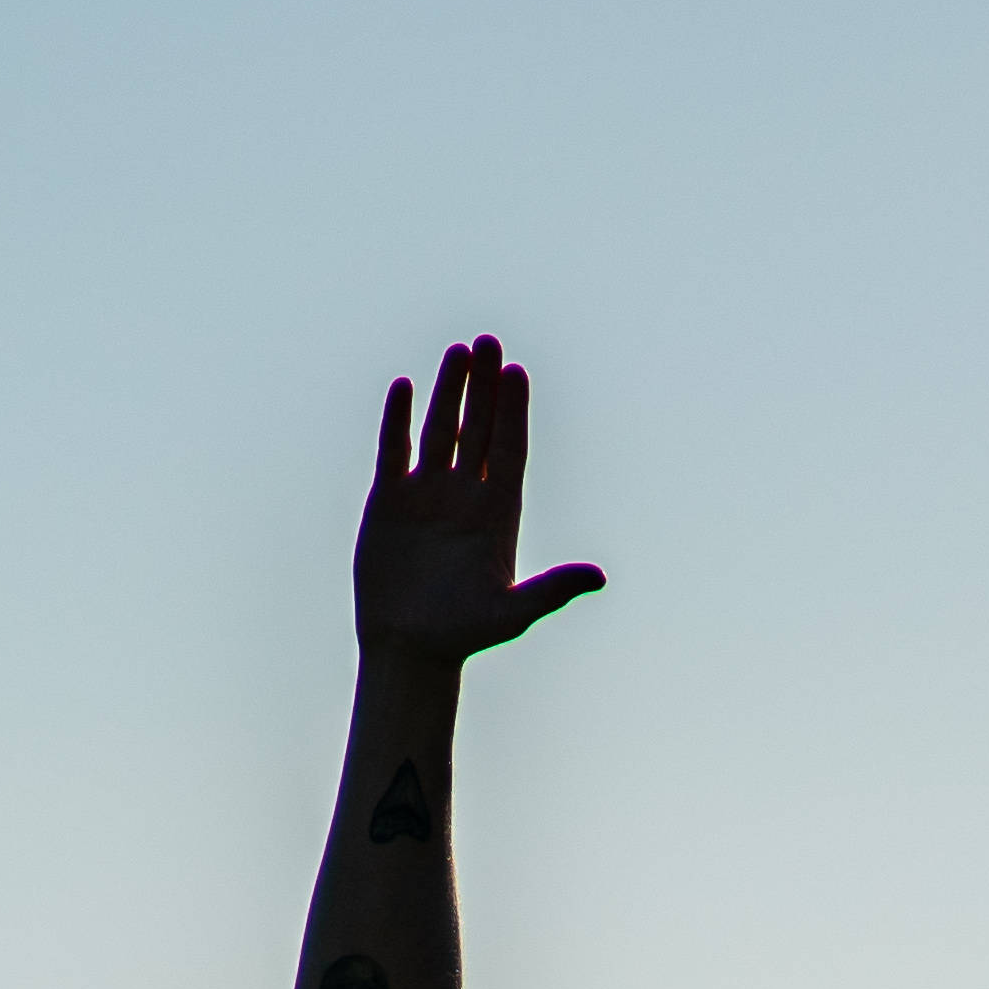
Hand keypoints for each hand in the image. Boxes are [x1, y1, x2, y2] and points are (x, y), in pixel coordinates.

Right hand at [350, 336, 603, 666]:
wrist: (410, 647)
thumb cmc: (465, 633)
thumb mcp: (513, 612)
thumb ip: (552, 590)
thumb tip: (599, 578)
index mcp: (498, 512)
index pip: (509, 449)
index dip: (513, 411)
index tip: (517, 372)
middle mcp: (466, 494)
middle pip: (479, 429)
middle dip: (485, 387)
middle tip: (491, 342)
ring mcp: (427, 493)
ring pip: (440, 429)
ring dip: (449, 392)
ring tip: (459, 350)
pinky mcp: (389, 499)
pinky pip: (394, 449)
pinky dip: (396, 419)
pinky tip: (403, 386)